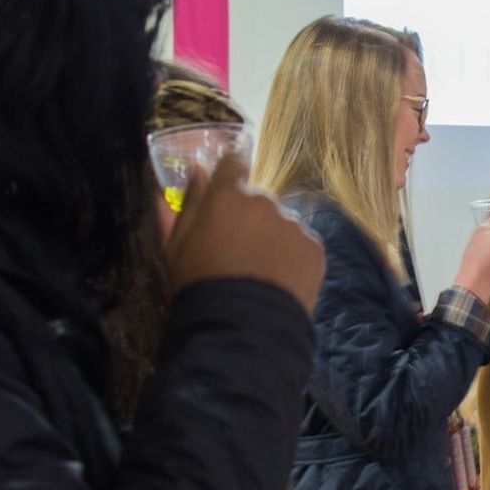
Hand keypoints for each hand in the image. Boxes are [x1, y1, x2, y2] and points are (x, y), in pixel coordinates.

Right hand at [163, 156, 325, 313]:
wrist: (240, 327)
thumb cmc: (198, 285)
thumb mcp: (176, 246)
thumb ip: (187, 203)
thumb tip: (197, 170)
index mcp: (227, 195)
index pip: (233, 162)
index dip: (231, 173)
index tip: (228, 191)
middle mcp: (264, 201)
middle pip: (258, 200)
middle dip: (249, 218)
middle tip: (238, 253)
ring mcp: (292, 224)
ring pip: (281, 223)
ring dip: (272, 238)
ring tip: (260, 273)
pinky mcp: (314, 248)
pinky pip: (301, 245)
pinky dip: (292, 258)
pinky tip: (278, 282)